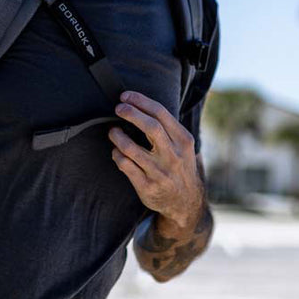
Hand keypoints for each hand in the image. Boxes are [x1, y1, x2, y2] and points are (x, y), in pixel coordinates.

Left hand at [109, 91, 204, 228]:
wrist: (185, 202)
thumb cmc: (178, 166)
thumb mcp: (182, 146)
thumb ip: (167, 128)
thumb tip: (138, 105)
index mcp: (183, 141)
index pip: (161, 113)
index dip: (141, 101)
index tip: (126, 97)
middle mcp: (173, 156)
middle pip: (150, 127)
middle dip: (131, 113)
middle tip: (118, 108)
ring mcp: (160, 172)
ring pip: (131, 148)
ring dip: (118, 136)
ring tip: (113, 131)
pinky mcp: (147, 186)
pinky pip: (125, 165)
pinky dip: (117, 155)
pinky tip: (117, 152)